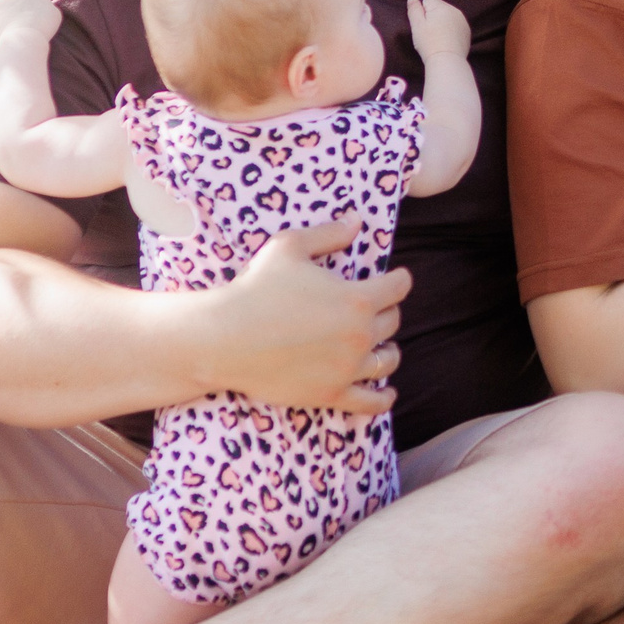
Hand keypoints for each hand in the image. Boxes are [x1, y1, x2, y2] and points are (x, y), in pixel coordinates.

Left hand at [0, 0, 61, 41]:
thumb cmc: (44, 26)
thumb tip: (42, 7)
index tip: (33, 8)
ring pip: (4, 6)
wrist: (25, 38)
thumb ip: (46, 5)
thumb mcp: (54, 12)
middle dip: (17, 3)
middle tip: (24, 18)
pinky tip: (8, 31)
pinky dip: (0, 24)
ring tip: (17, 28)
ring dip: (8, 14)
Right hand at [203, 217, 407, 414]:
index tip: (396, 278)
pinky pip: (371, 402)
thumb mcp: (289, 247)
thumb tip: (358, 221)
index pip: (398, 287)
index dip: (398, 279)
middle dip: (386, 311)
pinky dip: (383, 397)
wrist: (225, 339)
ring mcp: (348, 368)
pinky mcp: (332, 394)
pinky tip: (387, 392)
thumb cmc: (255, 289)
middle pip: (393, 321)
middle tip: (374, 308)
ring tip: (381, 346)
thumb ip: (328, 233)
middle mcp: (360, 334)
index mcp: (357, 298)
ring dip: (387, 349)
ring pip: (387, 359)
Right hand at [406, 0, 470, 61]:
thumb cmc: (429, 43)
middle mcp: (455, 11)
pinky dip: (450, 32)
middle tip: (429, 34)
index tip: (423, 26)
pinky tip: (446, 42)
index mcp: (442, 6)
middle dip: (432, 18)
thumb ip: (414, 9)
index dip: (422, 13)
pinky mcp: (467, 33)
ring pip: (447, 18)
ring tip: (437, 39)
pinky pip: (455, 27)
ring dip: (442, 24)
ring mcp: (463, 22)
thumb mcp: (417, 25)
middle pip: (438, 9)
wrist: (447, 61)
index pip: (427, 1)